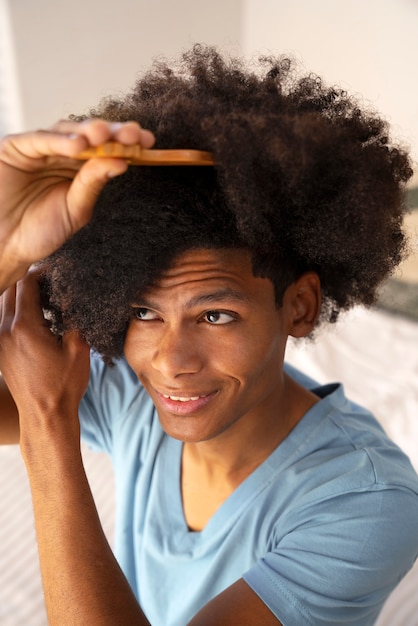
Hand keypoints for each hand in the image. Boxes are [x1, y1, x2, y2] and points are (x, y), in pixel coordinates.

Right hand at [0, 119, 154, 290]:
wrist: (6, 245)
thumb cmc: (39, 231)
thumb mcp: (75, 209)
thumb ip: (93, 184)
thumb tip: (122, 161)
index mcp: (80, 169)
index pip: (107, 150)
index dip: (127, 143)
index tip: (149, 143)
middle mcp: (62, 154)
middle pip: (91, 136)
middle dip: (113, 133)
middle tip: (133, 134)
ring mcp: (39, 148)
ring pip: (67, 131)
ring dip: (88, 131)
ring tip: (105, 136)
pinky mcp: (16, 147)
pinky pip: (40, 139)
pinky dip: (60, 140)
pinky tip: (78, 145)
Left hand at [0, 271, 90, 447]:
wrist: (45, 416)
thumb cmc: (64, 385)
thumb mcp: (79, 349)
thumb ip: (75, 319)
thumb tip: (74, 298)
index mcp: (25, 327)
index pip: (27, 285)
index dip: (42, 273)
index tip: (57, 270)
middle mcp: (6, 330)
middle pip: (12, 290)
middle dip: (31, 281)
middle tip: (52, 281)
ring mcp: (0, 341)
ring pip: (4, 304)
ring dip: (22, 296)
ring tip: (45, 298)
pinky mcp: (0, 351)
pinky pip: (3, 320)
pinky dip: (16, 311)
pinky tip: (36, 317)